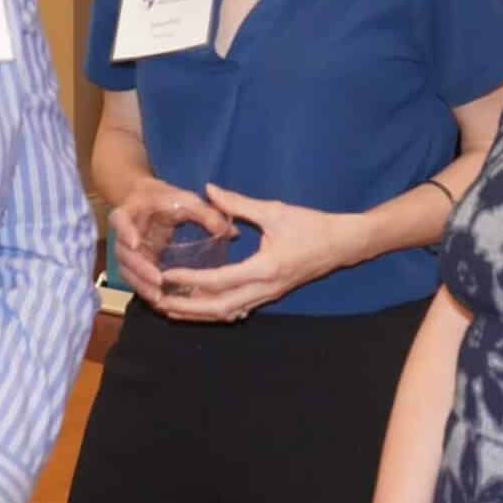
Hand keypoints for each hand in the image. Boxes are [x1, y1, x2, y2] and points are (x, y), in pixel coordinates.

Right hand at [109, 177, 234, 309]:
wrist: (147, 202)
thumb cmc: (166, 199)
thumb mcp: (185, 200)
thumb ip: (206, 213)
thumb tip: (233, 232)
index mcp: (131, 211)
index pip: (120, 219)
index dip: (125, 231)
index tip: (135, 242)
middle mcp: (124, 233)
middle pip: (123, 253)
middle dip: (139, 269)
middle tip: (157, 281)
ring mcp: (127, 251)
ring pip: (127, 271)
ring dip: (141, 285)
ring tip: (159, 299)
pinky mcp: (134, 264)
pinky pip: (135, 279)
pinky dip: (145, 290)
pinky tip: (161, 303)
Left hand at [151, 183, 367, 322]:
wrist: (342, 243)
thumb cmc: (311, 224)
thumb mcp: (275, 210)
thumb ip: (239, 203)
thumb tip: (209, 189)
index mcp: (265, 268)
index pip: (219, 281)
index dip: (190, 281)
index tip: (166, 276)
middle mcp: (265, 288)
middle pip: (219, 308)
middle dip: (187, 308)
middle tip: (160, 301)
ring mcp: (268, 295)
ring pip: (227, 313)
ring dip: (198, 313)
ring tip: (171, 308)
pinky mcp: (270, 295)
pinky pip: (238, 309)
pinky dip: (215, 310)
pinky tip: (199, 308)